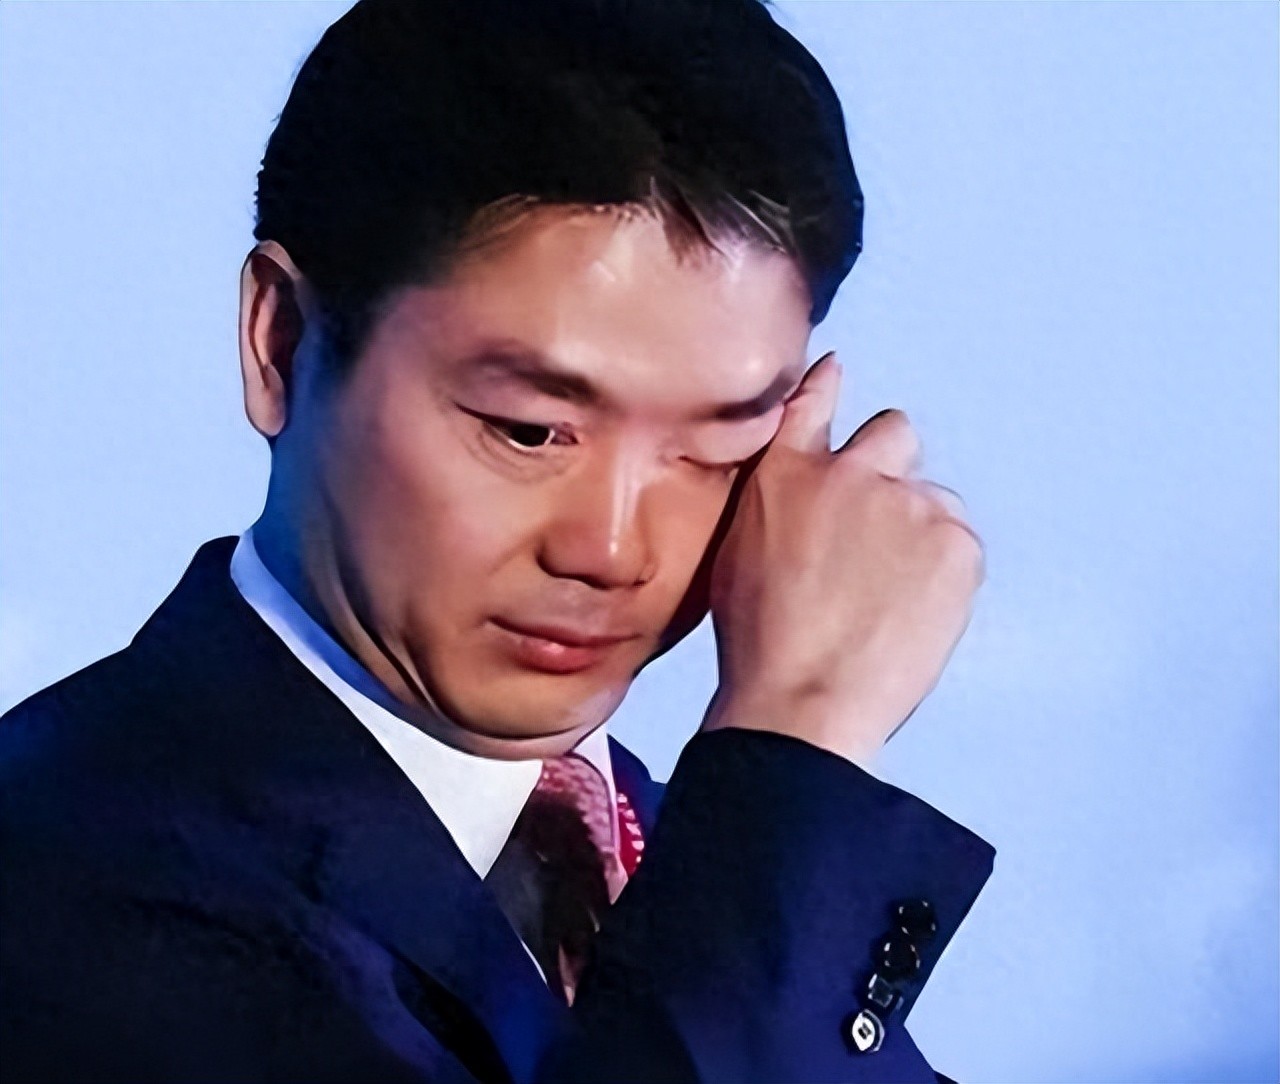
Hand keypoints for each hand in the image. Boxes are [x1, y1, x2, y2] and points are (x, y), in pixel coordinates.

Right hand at [699, 351, 985, 766]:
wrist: (805, 698)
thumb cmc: (760, 640)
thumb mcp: (737, 552)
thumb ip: (770, 496)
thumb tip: (798, 476)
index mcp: (785, 474)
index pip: (811, 404)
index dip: (827, 387)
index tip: (835, 375)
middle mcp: (851, 473)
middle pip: (894, 434)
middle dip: (889, 469)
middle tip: (876, 532)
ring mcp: (908, 504)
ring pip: (931, 495)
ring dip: (918, 525)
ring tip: (890, 591)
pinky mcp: (955, 543)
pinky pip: (959, 537)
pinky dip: (944, 566)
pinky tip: (913, 608)